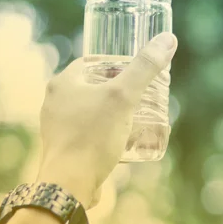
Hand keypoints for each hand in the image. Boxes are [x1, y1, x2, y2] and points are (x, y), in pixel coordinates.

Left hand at [36, 32, 177, 209]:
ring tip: (137, 118)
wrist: (70, 184)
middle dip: (118, 91)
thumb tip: (168, 39)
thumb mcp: (123, 97)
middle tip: (143, 96)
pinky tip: (122, 141)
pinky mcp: (64, 149)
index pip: (92, 62)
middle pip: (93, 88)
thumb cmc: (92, 137)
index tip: (138, 72)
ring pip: (91, 112)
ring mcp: (57, 127)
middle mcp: (54, 102)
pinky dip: (105, 134)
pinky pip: (88, 134)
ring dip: (112, 113)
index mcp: (62, 83)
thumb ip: (144, 68)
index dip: (117, 64)